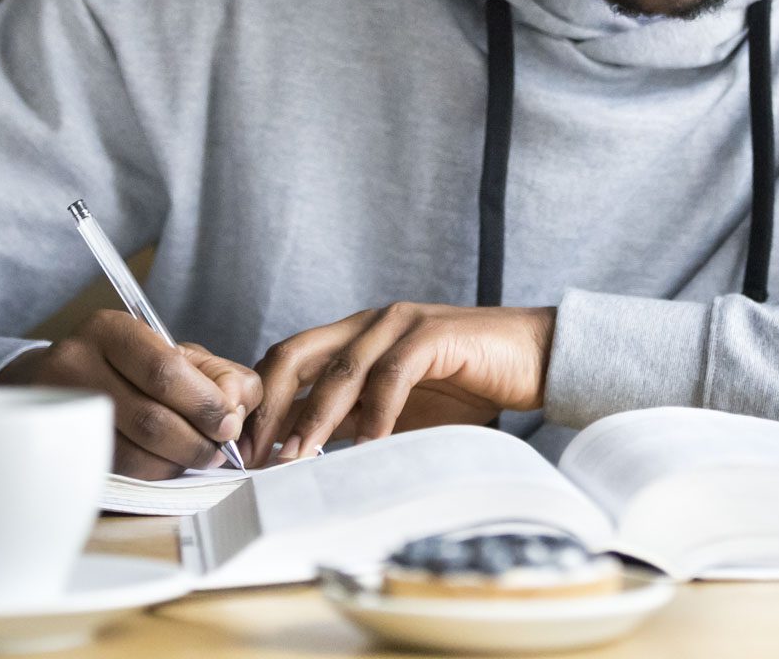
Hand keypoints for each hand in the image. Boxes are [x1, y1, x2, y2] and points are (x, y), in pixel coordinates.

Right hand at [0, 310, 260, 479]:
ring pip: (133, 454)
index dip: (205, 404)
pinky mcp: (60, 447)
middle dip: (196, 441)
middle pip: (150, 418)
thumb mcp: (174, 354)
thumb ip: (218, 374)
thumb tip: (238, 406)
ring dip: (177, 463)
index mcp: (110, 330)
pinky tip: (167, 464)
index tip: (229, 423)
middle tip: (218, 450)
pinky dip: (152, 475)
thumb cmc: (130, 368)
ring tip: (196, 457)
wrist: (56, 383)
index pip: (165, 371)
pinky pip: (116, 473)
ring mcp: (63, 410)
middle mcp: (76, 364)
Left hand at [242, 303, 555, 463]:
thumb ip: (353, 419)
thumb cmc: (468, 386)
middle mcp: (370, 322)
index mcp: (355, 335)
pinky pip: (393, 374)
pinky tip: (367, 446)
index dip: (260, 401)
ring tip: (298, 457)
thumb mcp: (397, 408)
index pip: (288, 360)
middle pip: (297, 354)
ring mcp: (401, 324)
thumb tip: (299, 449)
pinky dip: (376, 412)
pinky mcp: (434, 335)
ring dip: (315, 417)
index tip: (244, 449)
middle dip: (270, 405)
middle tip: (256, 454)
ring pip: (341, 369)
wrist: (535, 359)